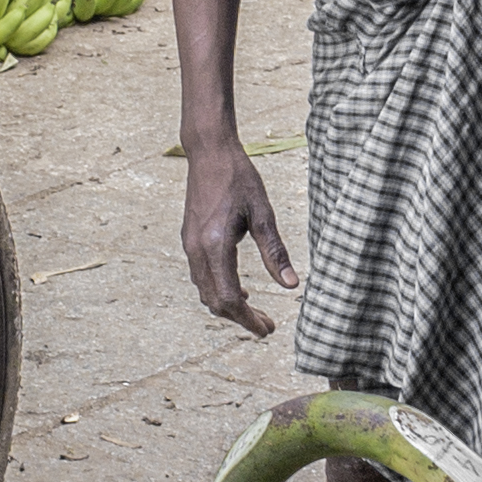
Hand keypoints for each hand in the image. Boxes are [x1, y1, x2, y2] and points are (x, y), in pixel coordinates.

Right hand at [181, 136, 298, 336]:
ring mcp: (190, 245)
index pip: (229, 297)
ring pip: (205, 291)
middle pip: (214, 301)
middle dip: (240, 319)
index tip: (268, 330)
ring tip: (256, 312)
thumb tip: (292, 286)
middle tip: (268, 326)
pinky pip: (201, 276)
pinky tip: (240, 289)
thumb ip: (274, 251)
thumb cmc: (239, 177)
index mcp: (215, 245)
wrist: (209, 152)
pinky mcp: (190, 239)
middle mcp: (197, 249)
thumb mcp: (263, 213)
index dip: (248, 320)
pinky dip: (219, 290)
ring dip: (228, 306)